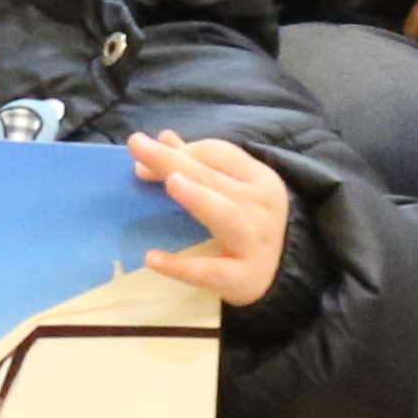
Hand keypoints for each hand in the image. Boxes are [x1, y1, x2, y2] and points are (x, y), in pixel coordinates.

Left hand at [131, 131, 291, 307]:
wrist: (280, 276)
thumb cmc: (249, 226)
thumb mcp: (233, 192)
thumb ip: (200, 166)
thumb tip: (164, 139)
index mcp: (260, 179)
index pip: (217, 153)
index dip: (180, 150)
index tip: (143, 152)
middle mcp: (261, 207)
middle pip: (212, 178)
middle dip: (173, 160)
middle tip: (137, 146)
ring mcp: (254, 243)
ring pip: (225, 215)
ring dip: (197, 197)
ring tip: (170, 183)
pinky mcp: (242, 278)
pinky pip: (210, 271)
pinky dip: (181, 266)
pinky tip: (152, 258)